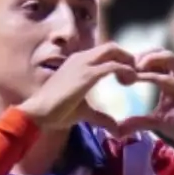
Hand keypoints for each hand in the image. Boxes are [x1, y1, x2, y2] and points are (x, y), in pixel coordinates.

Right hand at [15, 43, 137, 131]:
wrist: (38, 113)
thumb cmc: (56, 112)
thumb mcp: (84, 112)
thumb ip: (101, 117)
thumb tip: (116, 128)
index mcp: (78, 62)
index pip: (104, 52)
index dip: (120, 60)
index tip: (129, 76)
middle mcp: (81, 58)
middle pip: (112, 46)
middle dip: (127, 57)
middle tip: (135, 75)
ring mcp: (83, 64)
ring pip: (113, 50)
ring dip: (128, 62)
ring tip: (133, 79)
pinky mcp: (87, 74)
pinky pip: (113, 65)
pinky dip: (125, 71)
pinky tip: (129, 83)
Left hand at [118, 50, 173, 146]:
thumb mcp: (157, 122)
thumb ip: (138, 121)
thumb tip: (117, 129)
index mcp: (172, 78)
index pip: (154, 58)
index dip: (137, 59)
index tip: (119, 69)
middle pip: (160, 52)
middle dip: (141, 55)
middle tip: (123, 66)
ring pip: (168, 57)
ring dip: (149, 59)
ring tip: (133, 68)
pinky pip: (171, 79)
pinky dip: (154, 77)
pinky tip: (140, 78)